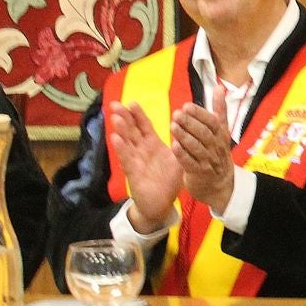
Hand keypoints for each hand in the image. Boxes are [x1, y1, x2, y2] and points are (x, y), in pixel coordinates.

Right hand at [107, 101, 181, 233]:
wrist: (161, 203)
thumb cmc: (168, 180)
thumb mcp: (178, 158)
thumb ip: (182, 144)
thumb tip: (190, 128)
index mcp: (153, 145)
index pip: (144, 126)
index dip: (138, 115)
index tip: (132, 102)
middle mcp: (142, 151)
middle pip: (131, 131)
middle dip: (124, 117)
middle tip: (115, 103)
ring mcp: (136, 161)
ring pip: (127, 142)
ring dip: (121, 129)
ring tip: (115, 116)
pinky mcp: (134, 173)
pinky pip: (127, 159)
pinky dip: (122, 148)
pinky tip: (115, 138)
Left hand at [171, 84, 235, 214]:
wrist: (219, 183)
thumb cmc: (216, 152)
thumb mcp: (221, 130)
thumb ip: (219, 109)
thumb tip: (219, 87)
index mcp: (221, 134)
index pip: (212, 122)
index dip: (200, 114)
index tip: (186, 106)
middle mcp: (216, 147)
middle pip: (204, 133)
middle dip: (190, 123)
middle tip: (176, 114)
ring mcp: (208, 161)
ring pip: (197, 147)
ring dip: (185, 136)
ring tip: (172, 126)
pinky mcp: (198, 173)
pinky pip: (190, 163)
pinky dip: (182, 154)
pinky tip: (173, 146)